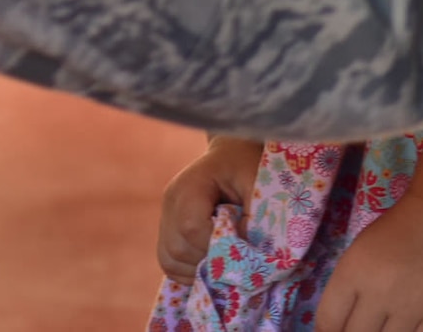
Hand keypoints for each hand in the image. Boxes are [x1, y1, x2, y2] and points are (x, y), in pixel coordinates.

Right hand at [156, 136, 263, 283]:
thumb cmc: (247, 164)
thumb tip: (244, 249)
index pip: (191, 227)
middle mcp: (171, 201)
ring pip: (169, 259)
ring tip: (222, 260)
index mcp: (190, 185)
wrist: (232, 152)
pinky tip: (210, 263)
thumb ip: (254, 215)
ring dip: (197, 269)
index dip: (214, 244)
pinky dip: (188, 270)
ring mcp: (165, 215)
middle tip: (233, 256)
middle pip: (177, 247)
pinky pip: (169, 262)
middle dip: (207, 260)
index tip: (239, 244)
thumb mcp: (257, 182)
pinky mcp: (167, 229)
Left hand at [315, 192, 422, 331]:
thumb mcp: (358, 252)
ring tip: (384, 325)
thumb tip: (335, 327)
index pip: (328, 322)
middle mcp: (378, 293)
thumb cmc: (396, 231)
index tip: (336, 330)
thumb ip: (346, 289)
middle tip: (364, 325)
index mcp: (352, 273)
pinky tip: (405, 330)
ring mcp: (409, 306)